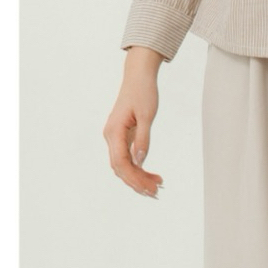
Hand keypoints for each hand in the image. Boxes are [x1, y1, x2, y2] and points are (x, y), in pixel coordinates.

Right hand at [103, 46, 165, 197]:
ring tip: (156, 185)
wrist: (138, 76)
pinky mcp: (122, 136)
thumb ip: (143, 138)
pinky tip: (149, 174)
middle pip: (121, 167)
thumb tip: (140, 162)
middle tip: (156, 192)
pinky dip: (138, 167)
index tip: (148, 188)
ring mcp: (115, 137)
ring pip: (124, 164)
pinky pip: (127, 157)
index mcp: (114, 132)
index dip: (134, 178)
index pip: (120, 163)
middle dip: (137, 181)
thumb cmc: (143, 92)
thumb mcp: (147, 115)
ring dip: (138, 176)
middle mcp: (111, 137)